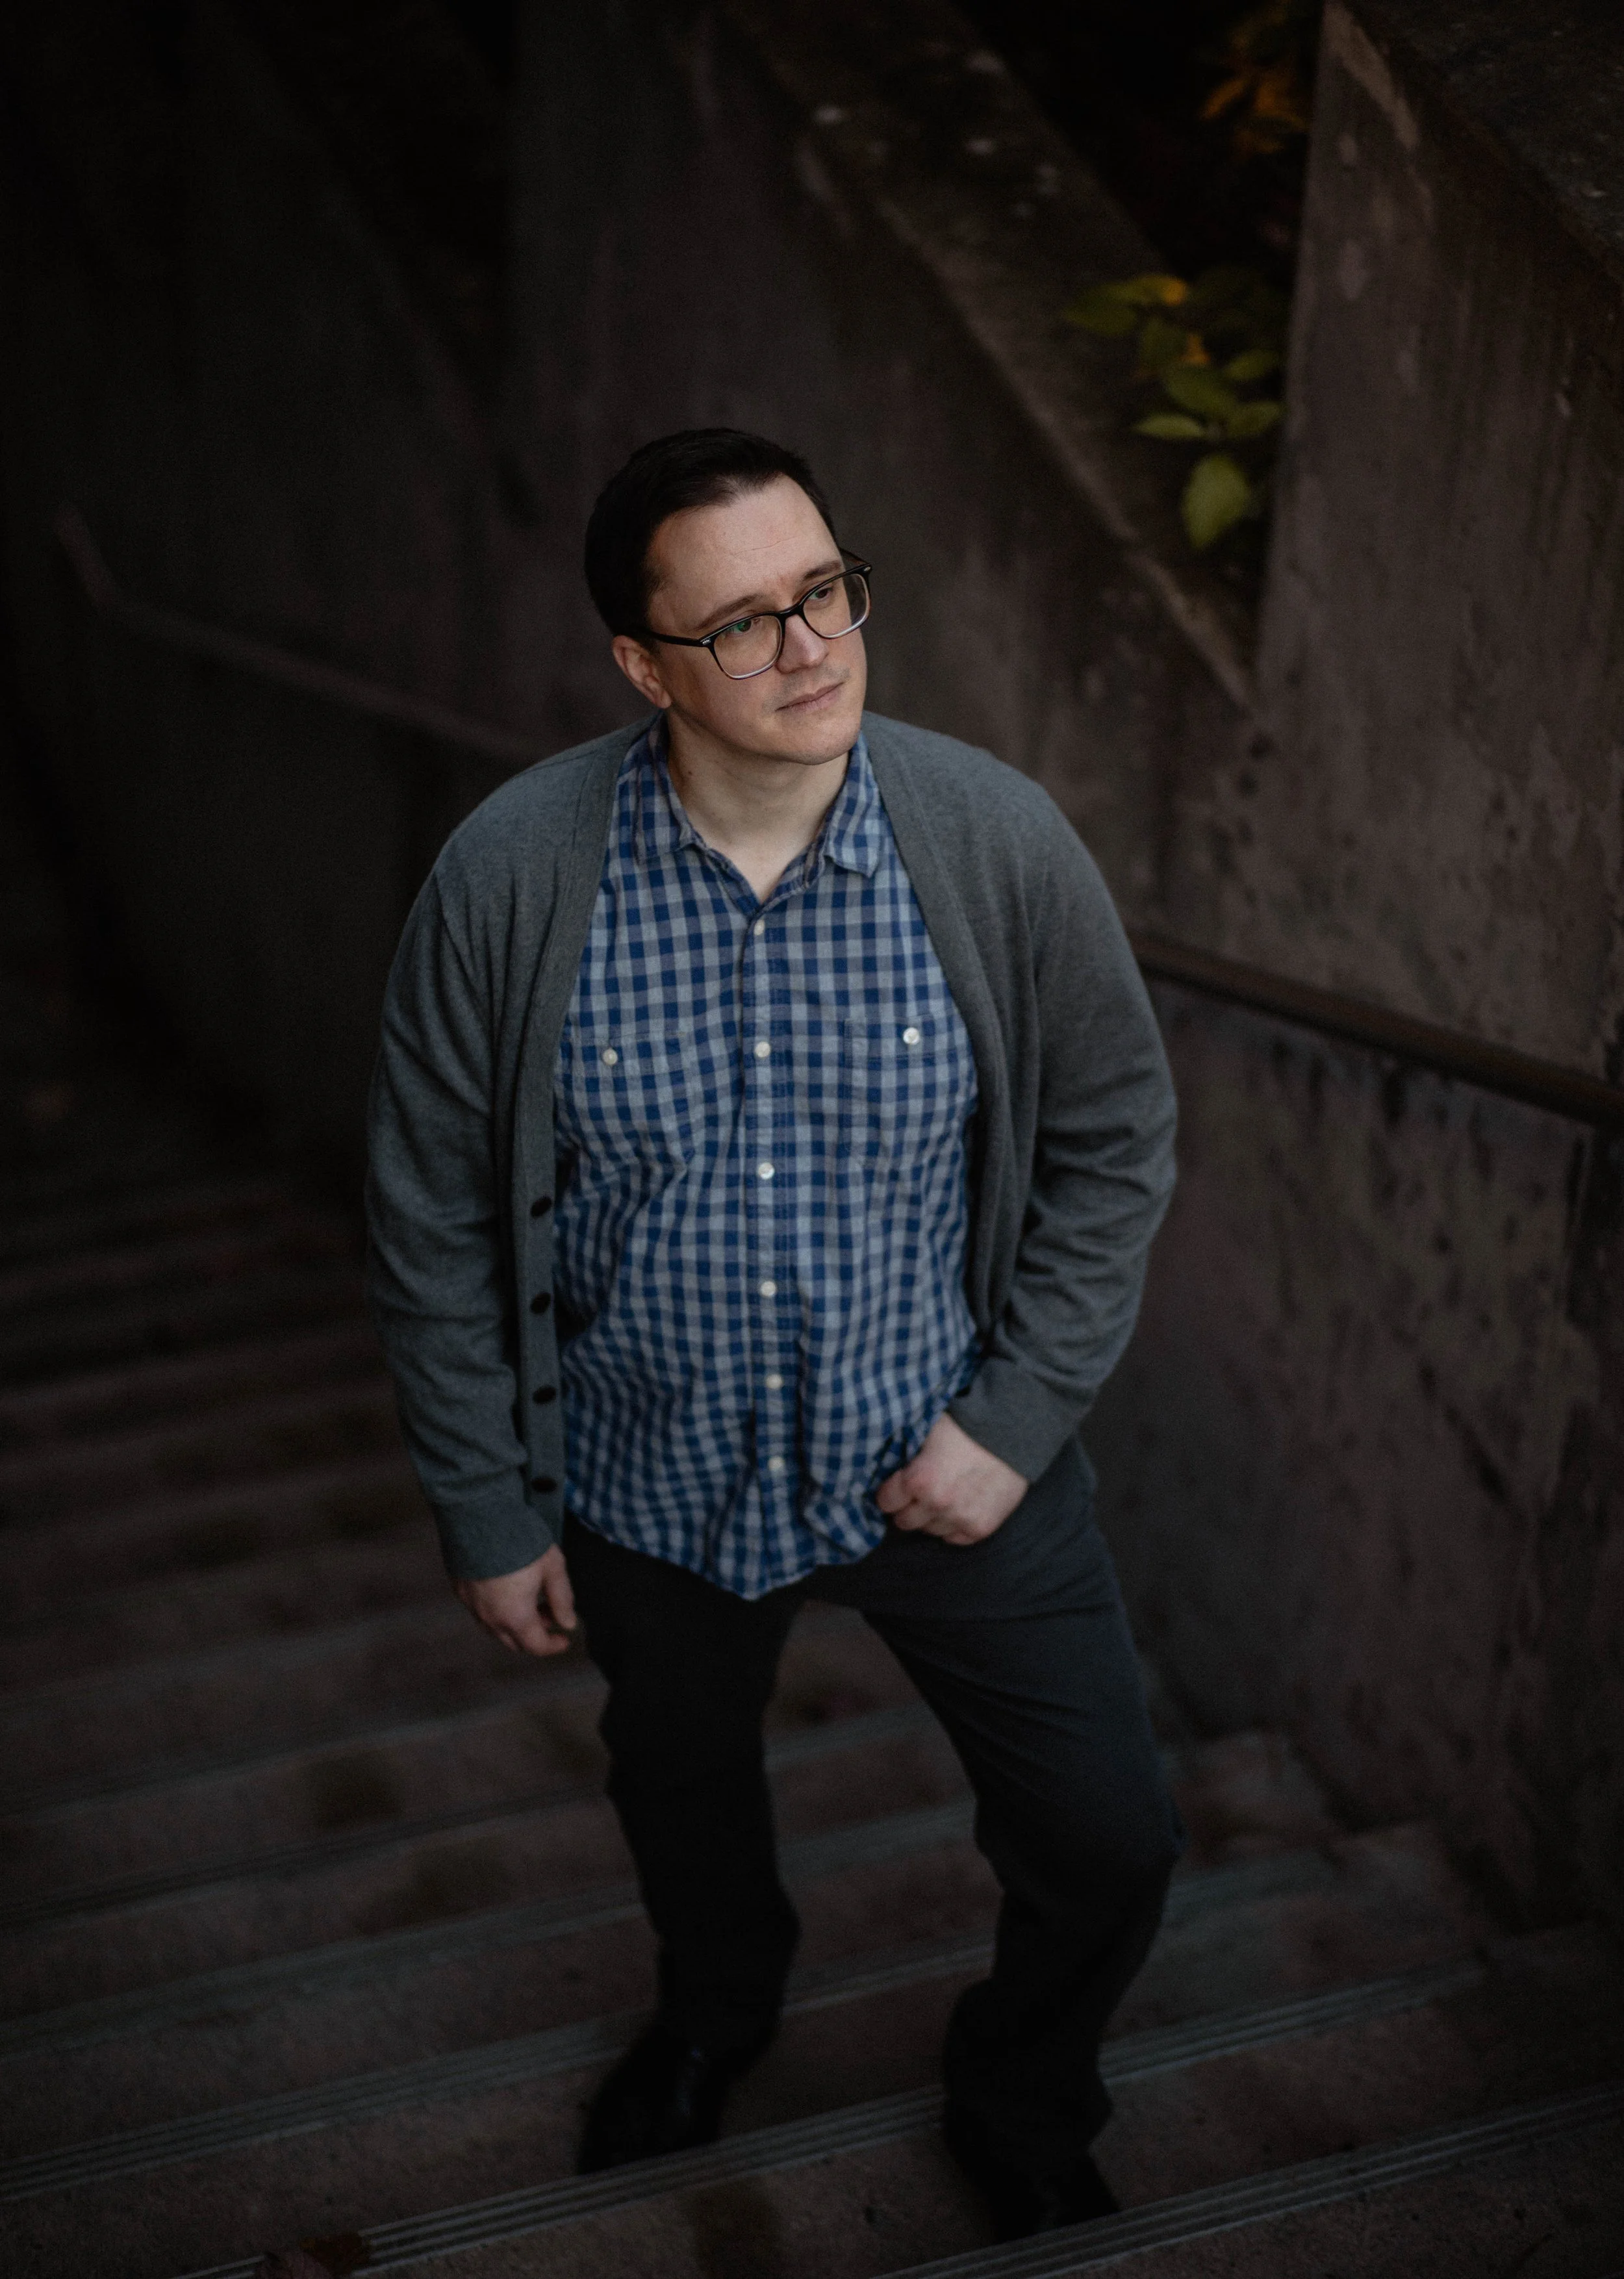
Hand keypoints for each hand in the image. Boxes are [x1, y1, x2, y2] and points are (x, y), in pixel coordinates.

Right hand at [456, 1544, 576, 1656]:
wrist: (479, 1518)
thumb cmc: (522, 1542)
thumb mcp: (552, 1568)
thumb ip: (562, 1599)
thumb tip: (568, 1624)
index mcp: (515, 1617)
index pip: (536, 1646)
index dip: (554, 1646)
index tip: (565, 1639)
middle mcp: (490, 1618)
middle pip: (514, 1642)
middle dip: (535, 1635)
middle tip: (551, 1615)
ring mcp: (471, 1606)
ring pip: (496, 1628)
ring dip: (516, 1623)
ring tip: (531, 1600)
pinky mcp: (460, 1590)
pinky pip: (480, 1611)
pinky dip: (497, 1610)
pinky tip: (506, 1590)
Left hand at [875, 1412, 1027, 1546]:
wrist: (1013, 1432)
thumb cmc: (967, 1425)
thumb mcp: (927, 1430)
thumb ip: (906, 1453)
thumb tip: (888, 1463)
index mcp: (918, 1480)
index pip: (886, 1502)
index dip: (890, 1491)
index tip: (896, 1486)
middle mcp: (937, 1504)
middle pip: (904, 1521)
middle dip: (907, 1507)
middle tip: (917, 1494)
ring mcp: (960, 1518)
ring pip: (929, 1531)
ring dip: (930, 1517)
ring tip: (942, 1497)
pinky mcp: (981, 1528)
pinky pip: (955, 1539)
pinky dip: (953, 1526)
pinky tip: (958, 1508)